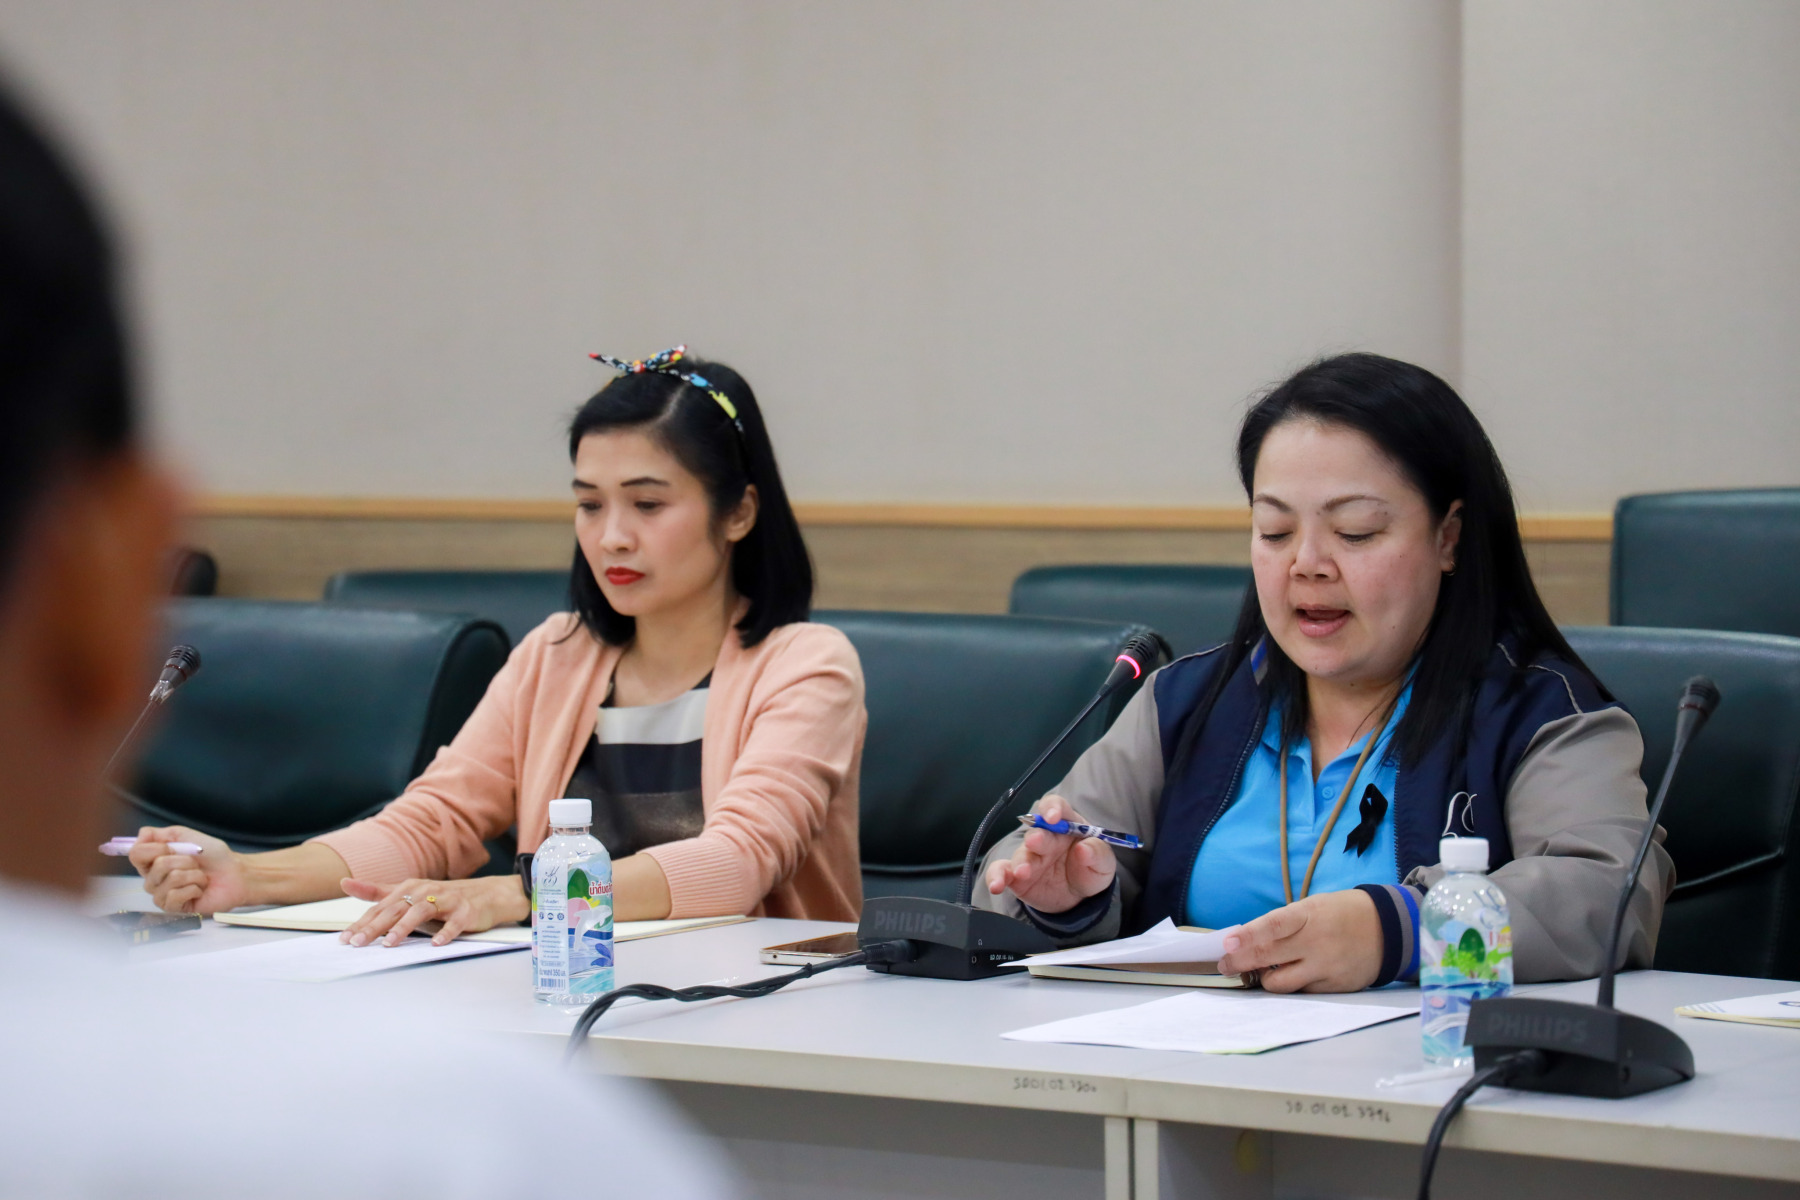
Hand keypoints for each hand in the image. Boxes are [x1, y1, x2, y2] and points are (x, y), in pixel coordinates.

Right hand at [129, 826, 250, 914]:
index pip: (136, 854)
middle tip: (195, 863)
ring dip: (193, 874)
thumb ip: (159, 833)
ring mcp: (162, 895)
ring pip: (171, 879)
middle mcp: (153, 879)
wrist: (234, 872)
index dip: (156, 847)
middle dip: (184, 860)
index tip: (173, 847)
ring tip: (200, 876)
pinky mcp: (173, 908)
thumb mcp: (186, 836)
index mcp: (153, 861)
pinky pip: (176, 895)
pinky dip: (194, 887)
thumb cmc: (212, 855)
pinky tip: (199, 889)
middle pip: (157, 865)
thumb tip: (139, 835)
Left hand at [339, 876, 528, 946]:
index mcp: (410, 888)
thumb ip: (377, 891)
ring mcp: (447, 901)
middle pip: (396, 909)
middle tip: (358, 942)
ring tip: (390, 943)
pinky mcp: (465, 913)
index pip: (381, 907)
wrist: (487, 895)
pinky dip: (445, 933)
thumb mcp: (409, 892)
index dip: (363, 923)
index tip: (345, 938)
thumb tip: (345, 883)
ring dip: (404, 927)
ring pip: (421, 913)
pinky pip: (454, 924)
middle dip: (376, 927)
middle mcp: (426, 892)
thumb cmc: (444, 897)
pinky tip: (436, 944)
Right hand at [984, 795, 1115, 914]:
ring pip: (1020, 853)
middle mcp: (1045, 837)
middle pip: (1037, 830)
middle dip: (1036, 836)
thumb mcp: (1103, 862)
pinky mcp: (1015, 875)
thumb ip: (1097, 853)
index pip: (1056, 806)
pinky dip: (996, 876)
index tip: (1053, 817)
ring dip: (1020, 861)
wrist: (1078, 897)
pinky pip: (1001, 871)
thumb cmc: (1090, 869)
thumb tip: (1084, 848)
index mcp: (1067, 824)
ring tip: (1023, 872)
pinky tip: (997, 884)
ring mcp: (1029, 855)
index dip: (1052, 808)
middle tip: (1035, 842)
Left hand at [1215, 889, 1382, 992]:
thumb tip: (1246, 940)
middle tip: (1225, 965)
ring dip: (1265, 978)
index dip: (1249, 936)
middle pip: (1270, 956)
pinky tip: (1292, 975)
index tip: (1228, 943)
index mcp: (1310, 915)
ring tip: (1262, 971)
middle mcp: (1318, 942)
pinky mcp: (1335, 987)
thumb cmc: (1340, 914)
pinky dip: (1292, 985)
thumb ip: (1283, 924)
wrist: (1387, 929)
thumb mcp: (1312, 907)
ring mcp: (1327, 967)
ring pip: (1282, 983)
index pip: (1274, 926)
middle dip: (1241, 962)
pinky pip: (1302, 992)